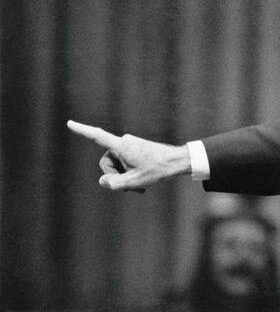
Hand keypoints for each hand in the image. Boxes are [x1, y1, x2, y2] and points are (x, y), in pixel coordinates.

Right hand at [67, 120, 190, 190]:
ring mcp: (129, 144)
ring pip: (116, 164)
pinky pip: (124, 162)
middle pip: (107, 162)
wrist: (177, 161)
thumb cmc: (157, 170)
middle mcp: (124, 142)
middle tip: (132, 187)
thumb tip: (102, 181)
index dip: (83, 131)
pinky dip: (129, 173)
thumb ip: (114, 183)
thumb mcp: (134, 181)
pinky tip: (141, 183)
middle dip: (116, 176)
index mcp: (122, 146)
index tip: (69, 123)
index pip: (98, 136)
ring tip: (140, 185)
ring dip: (124, 176)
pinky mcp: (134, 147)